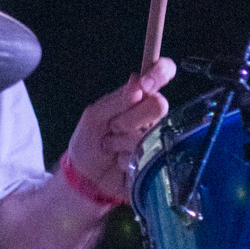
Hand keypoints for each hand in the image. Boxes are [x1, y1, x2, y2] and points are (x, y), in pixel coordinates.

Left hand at [64, 58, 175, 204]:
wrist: (86, 177)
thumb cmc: (89, 141)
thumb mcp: (94, 116)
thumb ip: (116, 100)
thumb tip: (138, 84)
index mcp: (138, 96)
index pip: (163, 71)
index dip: (160, 73)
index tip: (145, 85)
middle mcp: (151, 114)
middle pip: (159, 105)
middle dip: (129, 119)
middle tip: (112, 128)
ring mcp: (157, 137)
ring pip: (150, 132)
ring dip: (121, 142)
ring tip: (110, 147)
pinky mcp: (157, 159)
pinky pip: (146, 155)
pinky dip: (125, 159)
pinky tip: (118, 162)